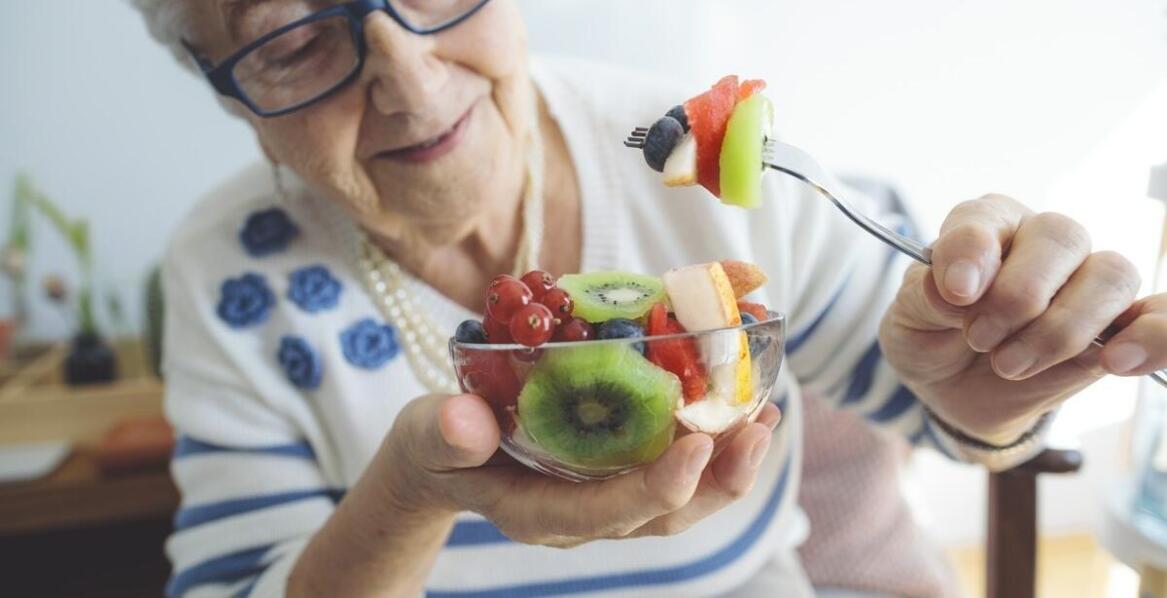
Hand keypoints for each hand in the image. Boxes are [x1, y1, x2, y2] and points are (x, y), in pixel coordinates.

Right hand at [380, 393, 779, 546]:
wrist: (441, 457)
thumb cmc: (434, 445)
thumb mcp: (427, 435)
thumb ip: (443, 434)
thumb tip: (466, 420)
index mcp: (537, 514)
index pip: (605, 512)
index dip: (656, 487)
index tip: (698, 446)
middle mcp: (583, 515)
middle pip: (662, 517)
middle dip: (715, 481)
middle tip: (756, 431)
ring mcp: (604, 500)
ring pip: (679, 500)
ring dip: (727, 464)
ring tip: (765, 417)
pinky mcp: (616, 474)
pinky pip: (674, 470)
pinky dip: (713, 445)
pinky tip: (741, 408)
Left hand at [879, 194, 1165, 442]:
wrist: (954, 393)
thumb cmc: (930, 340)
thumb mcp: (906, 322)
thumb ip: (924, 296)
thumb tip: (953, 289)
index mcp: (985, 226)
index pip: (987, 217)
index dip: (973, 251)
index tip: (957, 294)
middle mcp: (1043, 242)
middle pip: (1061, 236)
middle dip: (1018, 296)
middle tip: (979, 339)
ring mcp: (1086, 281)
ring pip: (1110, 275)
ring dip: (1061, 328)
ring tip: (1009, 364)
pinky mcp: (1118, 326)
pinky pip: (1158, 315)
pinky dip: (1153, 335)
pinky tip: (1117, 362)